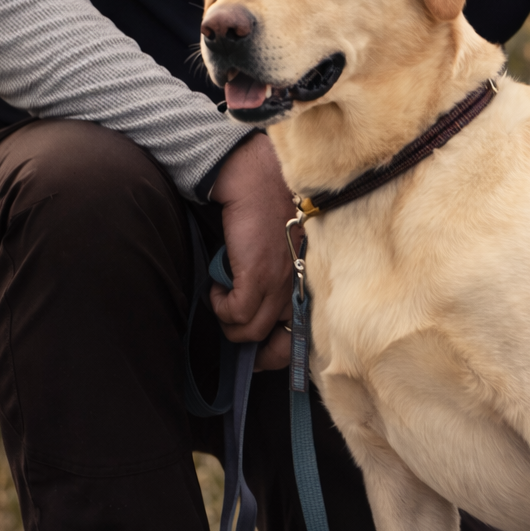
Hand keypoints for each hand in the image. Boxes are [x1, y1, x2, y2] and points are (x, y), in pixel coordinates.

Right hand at [209, 133, 294, 370]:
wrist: (259, 177)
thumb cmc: (271, 208)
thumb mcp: (286, 250)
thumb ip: (282, 279)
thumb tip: (258, 314)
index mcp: (311, 282)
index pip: (304, 339)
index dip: (278, 353)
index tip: (259, 353)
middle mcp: (301, 288)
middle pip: (276, 346)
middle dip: (250, 346)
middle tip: (232, 327)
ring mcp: (281, 285)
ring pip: (248, 333)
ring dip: (227, 319)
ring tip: (223, 293)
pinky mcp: (258, 276)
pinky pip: (234, 314)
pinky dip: (219, 304)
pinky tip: (218, 284)